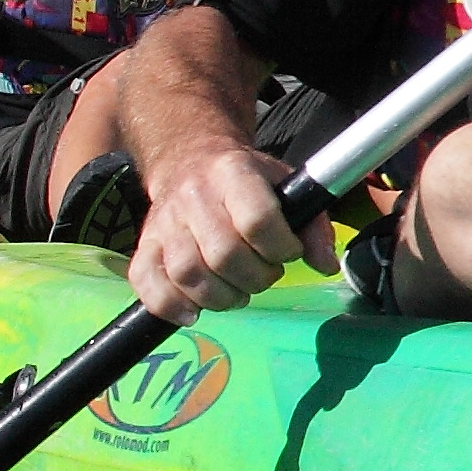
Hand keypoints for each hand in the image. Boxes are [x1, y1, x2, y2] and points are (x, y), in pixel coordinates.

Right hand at [124, 139, 305, 322]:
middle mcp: (194, 196)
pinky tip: (194, 311)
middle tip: (264, 275)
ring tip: (237, 292)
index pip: (258, 220)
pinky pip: (147, 282)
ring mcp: (164, 222)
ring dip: (221, 297)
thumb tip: (326, 266)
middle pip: (224, 254)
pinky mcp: (145, 244)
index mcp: (234, 173)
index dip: (280, 248)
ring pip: (187, 273)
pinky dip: (170, 305)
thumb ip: (313, 226)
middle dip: (255, 278)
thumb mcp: (286, 186)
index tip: (287, 253)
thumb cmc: (246, 180)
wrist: (189, 159)